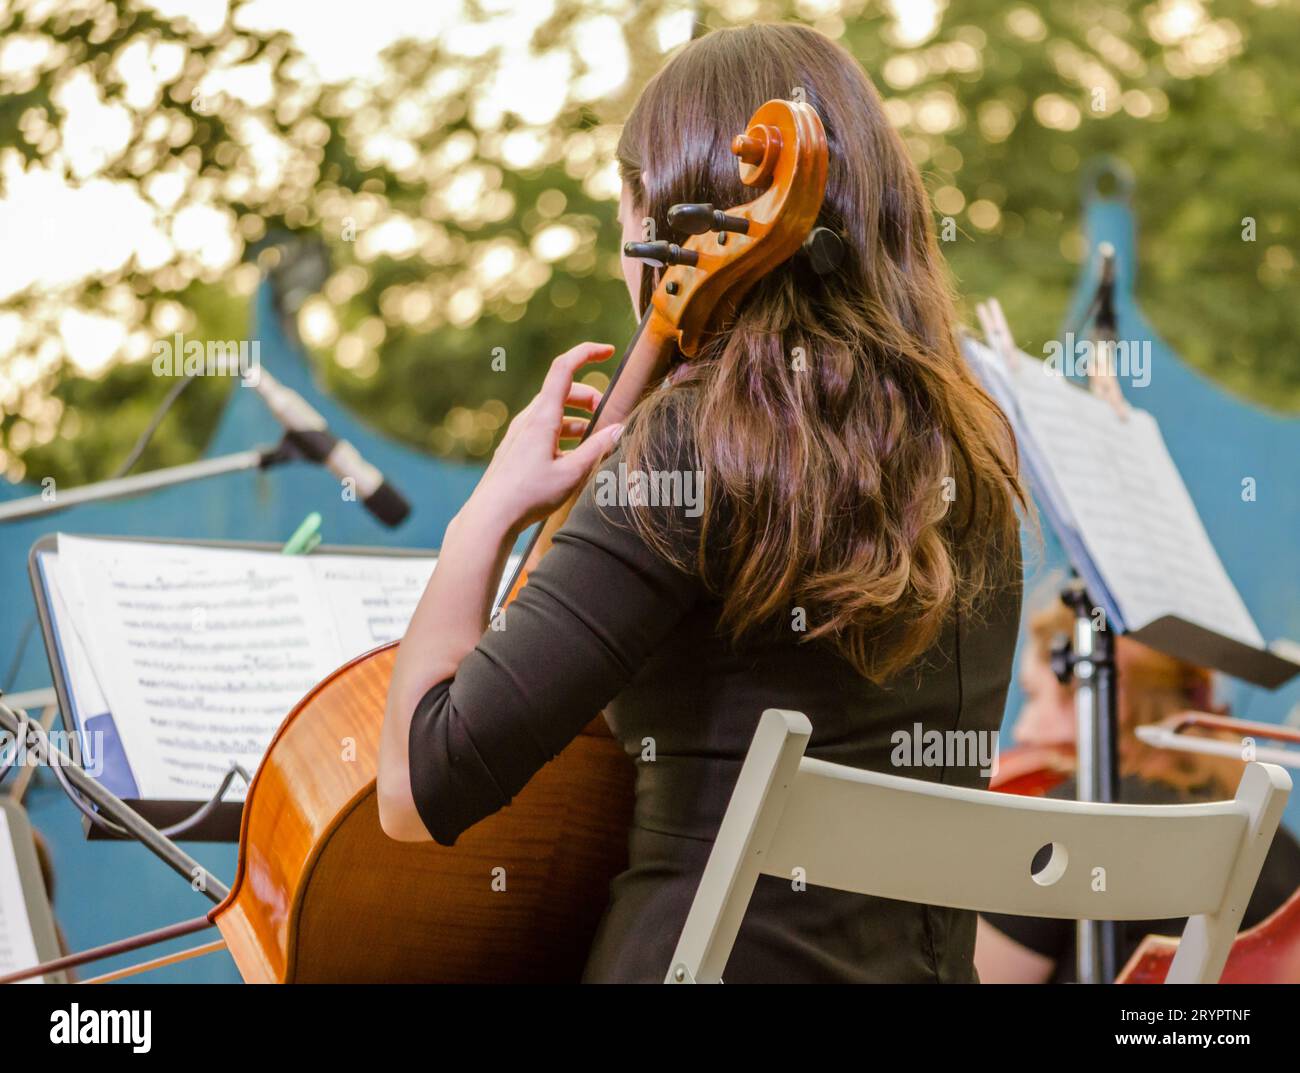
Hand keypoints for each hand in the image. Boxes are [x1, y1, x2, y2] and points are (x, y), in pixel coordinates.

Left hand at [461, 342, 621, 537]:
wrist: (490, 517)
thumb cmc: (529, 495)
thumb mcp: (572, 474)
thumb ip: (598, 449)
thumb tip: (619, 429)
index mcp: (542, 417)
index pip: (564, 368)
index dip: (587, 353)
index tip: (608, 351)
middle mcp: (528, 420)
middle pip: (563, 391)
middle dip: (590, 397)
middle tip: (608, 417)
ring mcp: (520, 433)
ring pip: (554, 412)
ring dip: (578, 418)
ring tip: (595, 441)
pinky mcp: (517, 448)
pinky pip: (544, 429)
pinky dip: (564, 433)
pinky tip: (573, 457)